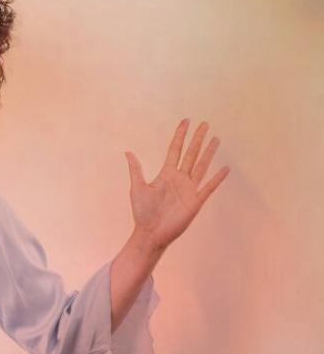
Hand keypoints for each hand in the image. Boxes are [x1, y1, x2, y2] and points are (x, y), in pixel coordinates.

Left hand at [124, 119, 230, 250]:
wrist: (151, 232)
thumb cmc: (142, 212)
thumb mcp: (137, 188)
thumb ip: (136, 170)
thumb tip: (127, 152)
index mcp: (166, 174)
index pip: (175, 150)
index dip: (180, 136)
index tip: (186, 121)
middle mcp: (179, 179)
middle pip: (191, 154)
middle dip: (197, 139)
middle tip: (205, 124)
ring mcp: (189, 189)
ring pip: (201, 166)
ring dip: (209, 153)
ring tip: (216, 139)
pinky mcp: (195, 201)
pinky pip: (208, 187)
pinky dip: (217, 178)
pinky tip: (225, 168)